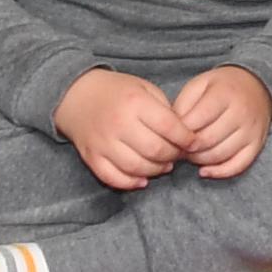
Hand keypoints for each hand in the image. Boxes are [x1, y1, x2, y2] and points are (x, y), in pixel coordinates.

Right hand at [54, 68, 189, 189]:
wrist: (77, 96)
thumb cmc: (118, 91)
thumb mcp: (145, 89)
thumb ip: (164, 110)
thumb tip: (184, 135)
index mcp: (136, 103)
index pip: (168, 126)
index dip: (186, 138)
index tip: (195, 142)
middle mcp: (118, 124)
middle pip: (154, 150)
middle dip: (173, 156)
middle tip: (180, 155)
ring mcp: (102, 143)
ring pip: (135, 167)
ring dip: (155, 171)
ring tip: (165, 165)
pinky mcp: (90, 157)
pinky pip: (111, 177)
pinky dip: (129, 183)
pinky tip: (143, 180)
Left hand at [171, 65, 271, 178]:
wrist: (255, 86)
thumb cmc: (219, 89)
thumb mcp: (198, 86)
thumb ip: (182, 107)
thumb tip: (172, 135)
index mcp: (224, 94)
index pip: (195, 121)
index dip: (178, 133)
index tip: (171, 134)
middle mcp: (242, 111)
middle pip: (207, 140)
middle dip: (186, 148)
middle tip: (179, 146)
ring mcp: (252, 129)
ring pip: (220, 155)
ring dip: (199, 160)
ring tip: (190, 153)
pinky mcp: (257, 143)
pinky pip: (239, 165)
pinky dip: (220, 172)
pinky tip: (205, 170)